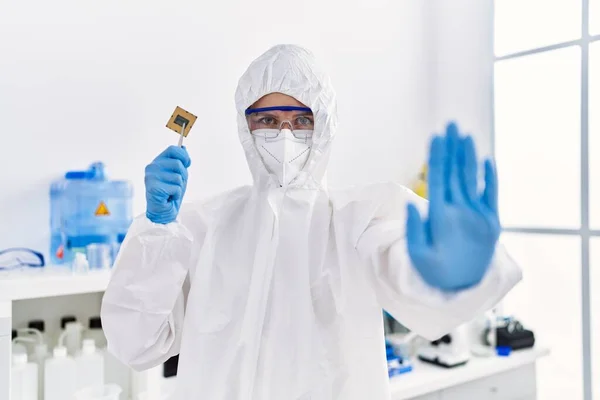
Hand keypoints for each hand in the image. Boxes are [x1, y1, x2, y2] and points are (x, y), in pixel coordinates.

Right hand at [145, 146, 190, 223]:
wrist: (163, 212)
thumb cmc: (170, 193)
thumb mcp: (178, 175)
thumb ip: (180, 162)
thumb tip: (184, 147)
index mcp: (157, 162)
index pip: (172, 149)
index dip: (184, 156)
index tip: (187, 164)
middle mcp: (152, 167)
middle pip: (177, 163)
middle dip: (183, 176)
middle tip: (176, 185)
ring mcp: (151, 177)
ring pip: (178, 177)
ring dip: (179, 187)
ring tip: (171, 192)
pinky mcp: (154, 188)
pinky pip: (176, 188)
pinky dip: (176, 194)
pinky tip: (169, 197)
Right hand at [406, 122, 499, 290]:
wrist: (467, 288)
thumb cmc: (437, 272)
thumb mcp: (418, 257)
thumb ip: (414, 230)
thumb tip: (413, 204)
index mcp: (443, 219)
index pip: (440, 180)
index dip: (438, 157)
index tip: (436, 137)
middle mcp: (463, 213)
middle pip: (456, 173)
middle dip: (452, 147)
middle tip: (451, 124)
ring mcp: (480, 216)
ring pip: (472, 179)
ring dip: (468, 155)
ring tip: (464, 135)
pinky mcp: (493, 221)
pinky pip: (491, 194)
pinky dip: (489, 176)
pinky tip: (486, 159)